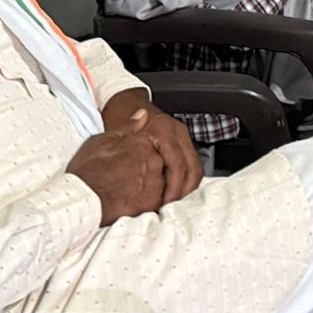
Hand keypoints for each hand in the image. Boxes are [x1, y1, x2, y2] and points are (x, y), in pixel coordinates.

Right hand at [67, 117, 167, 225]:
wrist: (80, 201)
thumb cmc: (86, 173)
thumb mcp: (101, 141)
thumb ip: (128, 127)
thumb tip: (144, 114)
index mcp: (141, 143)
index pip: (152, 144)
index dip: (139, 154)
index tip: (128, 162)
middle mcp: (152, 160)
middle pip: (158, 162)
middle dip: (146, 169)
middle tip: (126, 178)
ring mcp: (154, 182)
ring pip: (160, 181)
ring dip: (148, 184)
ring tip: (128, 190)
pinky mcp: (152, 202)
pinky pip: (157, 199)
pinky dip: (148, 200)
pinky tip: (132, 201)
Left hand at [103, 88, 202, 204]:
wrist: (125, 105)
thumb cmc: (119, 121)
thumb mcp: (117, 137)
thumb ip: (127, 157)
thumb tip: (138, 180)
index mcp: (162, 131)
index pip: (177, 165)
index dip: (172, 188)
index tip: (164, 204)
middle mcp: (176, 132)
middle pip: (191, 168)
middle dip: (183, 191)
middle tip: (171, 207)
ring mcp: (181, 135)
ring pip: (195, 167)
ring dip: (187, 187)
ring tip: (174, 203)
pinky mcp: (183, 141)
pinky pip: (192, 164)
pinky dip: (187, 180)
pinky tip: (176, 191)